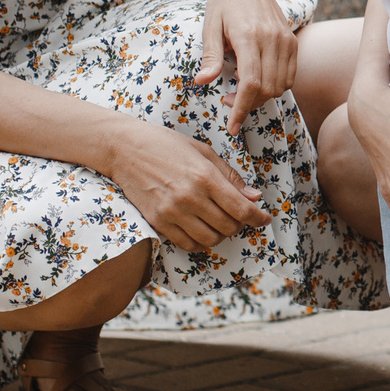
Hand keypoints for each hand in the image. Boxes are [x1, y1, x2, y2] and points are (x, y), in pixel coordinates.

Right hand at [105, 123, 271, 252]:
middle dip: (240, 224)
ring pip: (210, 239)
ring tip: (221, 222)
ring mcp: (172, 212)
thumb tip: (254, 197)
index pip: (241, 208)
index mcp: (205, 177)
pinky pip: (187, 244)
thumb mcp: (204, 152)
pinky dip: (201, 242)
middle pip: (228, 226)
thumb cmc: (166, 145)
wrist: (125, 149)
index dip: (258, 218)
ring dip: (221, 234)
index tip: (264, 219)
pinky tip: (202, 229)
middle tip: (239, 216)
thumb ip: (230, 176)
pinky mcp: (157, 222)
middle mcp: (190, 197)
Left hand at [195, 0, 297, 133]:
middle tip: (227, 101)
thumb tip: (202, 82)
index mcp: (249, 37)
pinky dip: (276, 86)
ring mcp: (286, 40)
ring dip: (262, 97)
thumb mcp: (210, 27)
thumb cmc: (222, 4)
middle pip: (267, 89)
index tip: (232, 126)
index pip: (250, 84)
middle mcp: (272, 39)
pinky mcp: (292, 41)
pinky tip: (258, 79)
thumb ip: (210, 56)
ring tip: (240, 89)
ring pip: (281, 85)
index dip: (241, 109)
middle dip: (247, 104)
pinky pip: (290, 76)